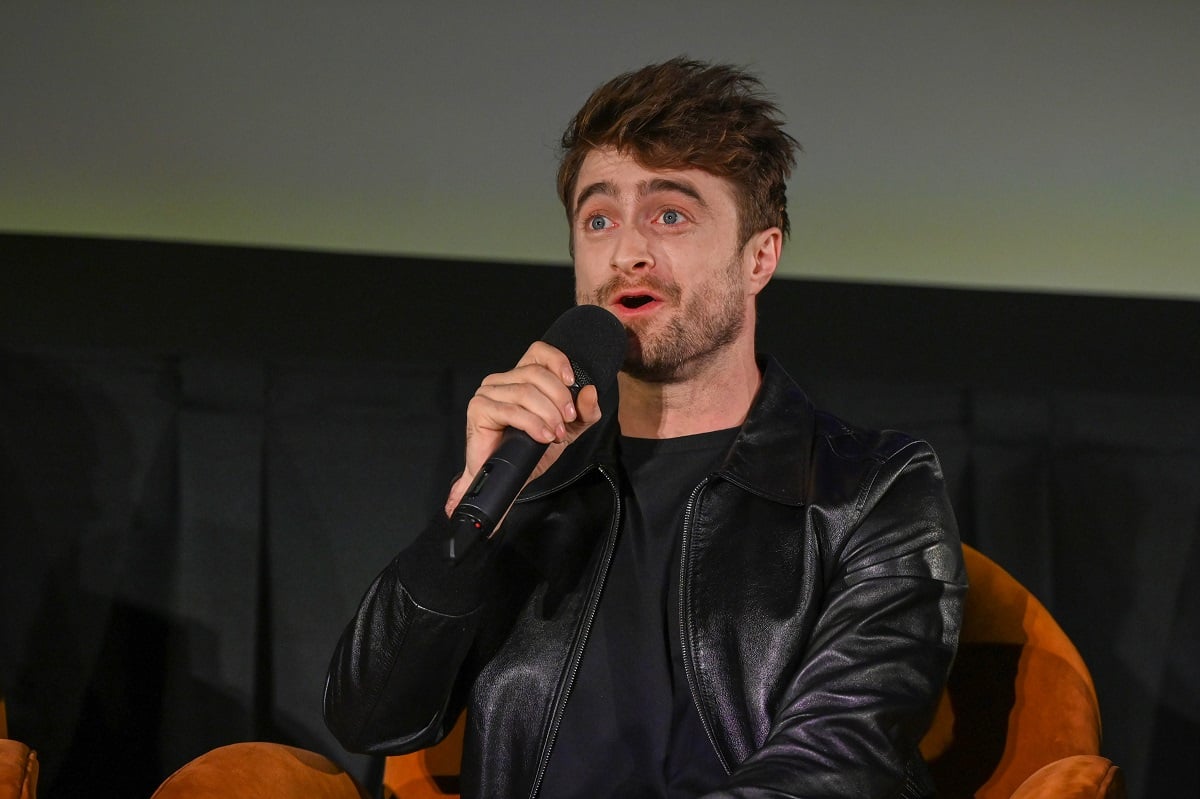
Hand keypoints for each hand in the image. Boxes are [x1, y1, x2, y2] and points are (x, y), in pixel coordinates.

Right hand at [444, 341, 601, 519]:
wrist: (511, 478)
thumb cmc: (532, 451)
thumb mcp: (569, 429)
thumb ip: (584, 411)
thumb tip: (590, 391)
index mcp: (521, 377)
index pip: (539, 351)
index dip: (557, 361)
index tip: (572, 381)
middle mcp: (503, 380)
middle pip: (536, 373)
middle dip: (559, 398)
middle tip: (567, 420)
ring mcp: (488, 392)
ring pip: (526, 392)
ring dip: (548, 414)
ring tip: (556, 433)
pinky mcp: (479, 408)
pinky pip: (512, 410)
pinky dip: (533, 424)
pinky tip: (543, 436)